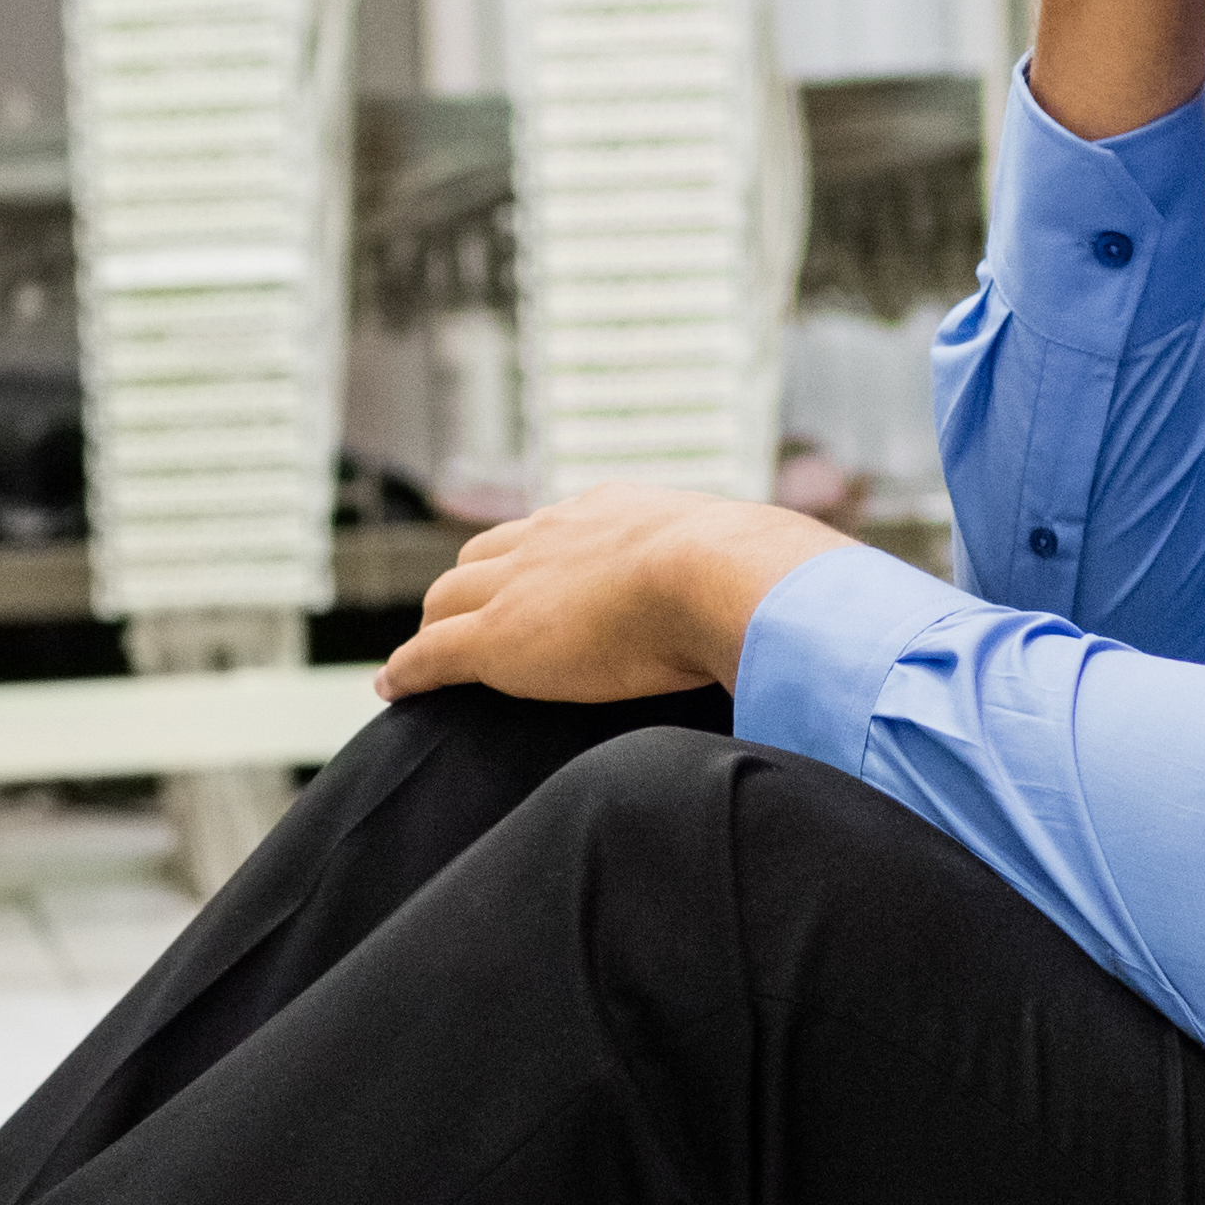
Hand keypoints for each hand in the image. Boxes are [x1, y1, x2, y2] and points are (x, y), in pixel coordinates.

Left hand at [381, 489, 850, 706]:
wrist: (722, 574)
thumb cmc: (755, 578)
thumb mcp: (745, 562)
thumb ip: (748, 576)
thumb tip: (808, 585)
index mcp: (612, 513)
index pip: (549, 531)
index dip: (529, 559)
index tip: (525, 580)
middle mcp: (554, 536)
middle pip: (482, 558)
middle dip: (467, 588)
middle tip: (459, 621)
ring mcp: (519, 585)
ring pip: (447, 601)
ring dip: (436, 628)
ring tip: (427, 657)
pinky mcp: (498, 640)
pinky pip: (432, 655)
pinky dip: (409, 672)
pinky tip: (396, 690)